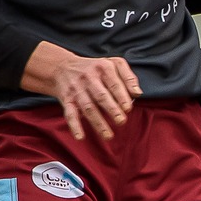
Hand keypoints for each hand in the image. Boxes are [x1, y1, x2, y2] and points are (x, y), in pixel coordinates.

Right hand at [21, 42, 139, 140]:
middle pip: (101, 96)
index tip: (128, 108)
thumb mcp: (114, 64)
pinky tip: (80, 137)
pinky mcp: (67, 100)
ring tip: (108, 135)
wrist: (62, 67)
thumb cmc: (95, 68)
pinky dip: (75, 126)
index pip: (114, 83)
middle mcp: (89, 78)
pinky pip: (70, 114)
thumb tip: (138, 93)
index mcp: (103, 68)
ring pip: (88, 107)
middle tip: (121, 121)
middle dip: (112, 109)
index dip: (121, 96)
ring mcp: (77, 90)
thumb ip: (128, 77)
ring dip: (98, 122)